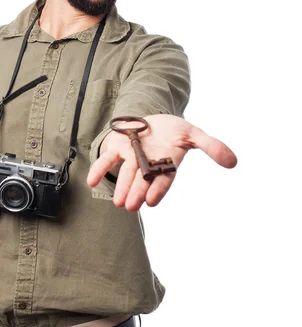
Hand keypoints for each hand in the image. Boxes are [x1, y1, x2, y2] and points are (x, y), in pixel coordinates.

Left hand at [87, 114, 236, 210]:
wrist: (154, 120)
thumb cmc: (175, 131)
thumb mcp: (194, 134)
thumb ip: (212, 146)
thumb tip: (234, 162)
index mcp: (167, 163)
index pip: (163, 180)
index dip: (158, 190)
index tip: (152, 202)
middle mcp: (148, 164)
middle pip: (143, 179)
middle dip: (137, 192)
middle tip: (130, 207)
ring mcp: (132, 156)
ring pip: (126, 172)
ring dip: (122, 186)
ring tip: (118, 202)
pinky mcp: (118, 148)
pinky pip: (106, 159)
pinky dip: (99, 169)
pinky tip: (92, 181)